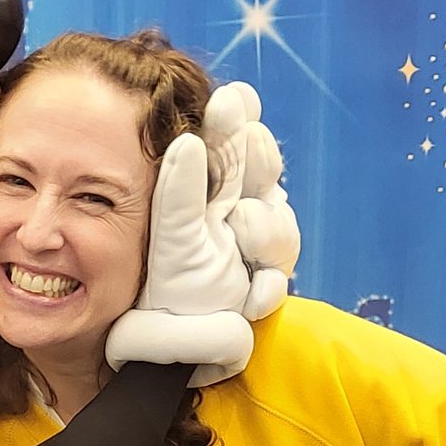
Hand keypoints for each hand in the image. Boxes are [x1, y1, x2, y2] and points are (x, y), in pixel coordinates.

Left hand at [103, 83, 301, 383]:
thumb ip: (182, 186)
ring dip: (262, 231)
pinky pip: (279, 277)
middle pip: (266, 169)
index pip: (237, 137)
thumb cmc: (165, 283)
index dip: (241, 118)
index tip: (232, 101)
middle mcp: (237, 206)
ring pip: (281, 222)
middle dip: (257, 166)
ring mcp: (256, 245)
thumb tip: (191, 137)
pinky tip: (248, 298)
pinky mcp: (264, 284)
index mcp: (209, 186)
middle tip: (231, 161)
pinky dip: (266, 287)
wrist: (168, 343)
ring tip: (238, 239)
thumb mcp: (170, 232)